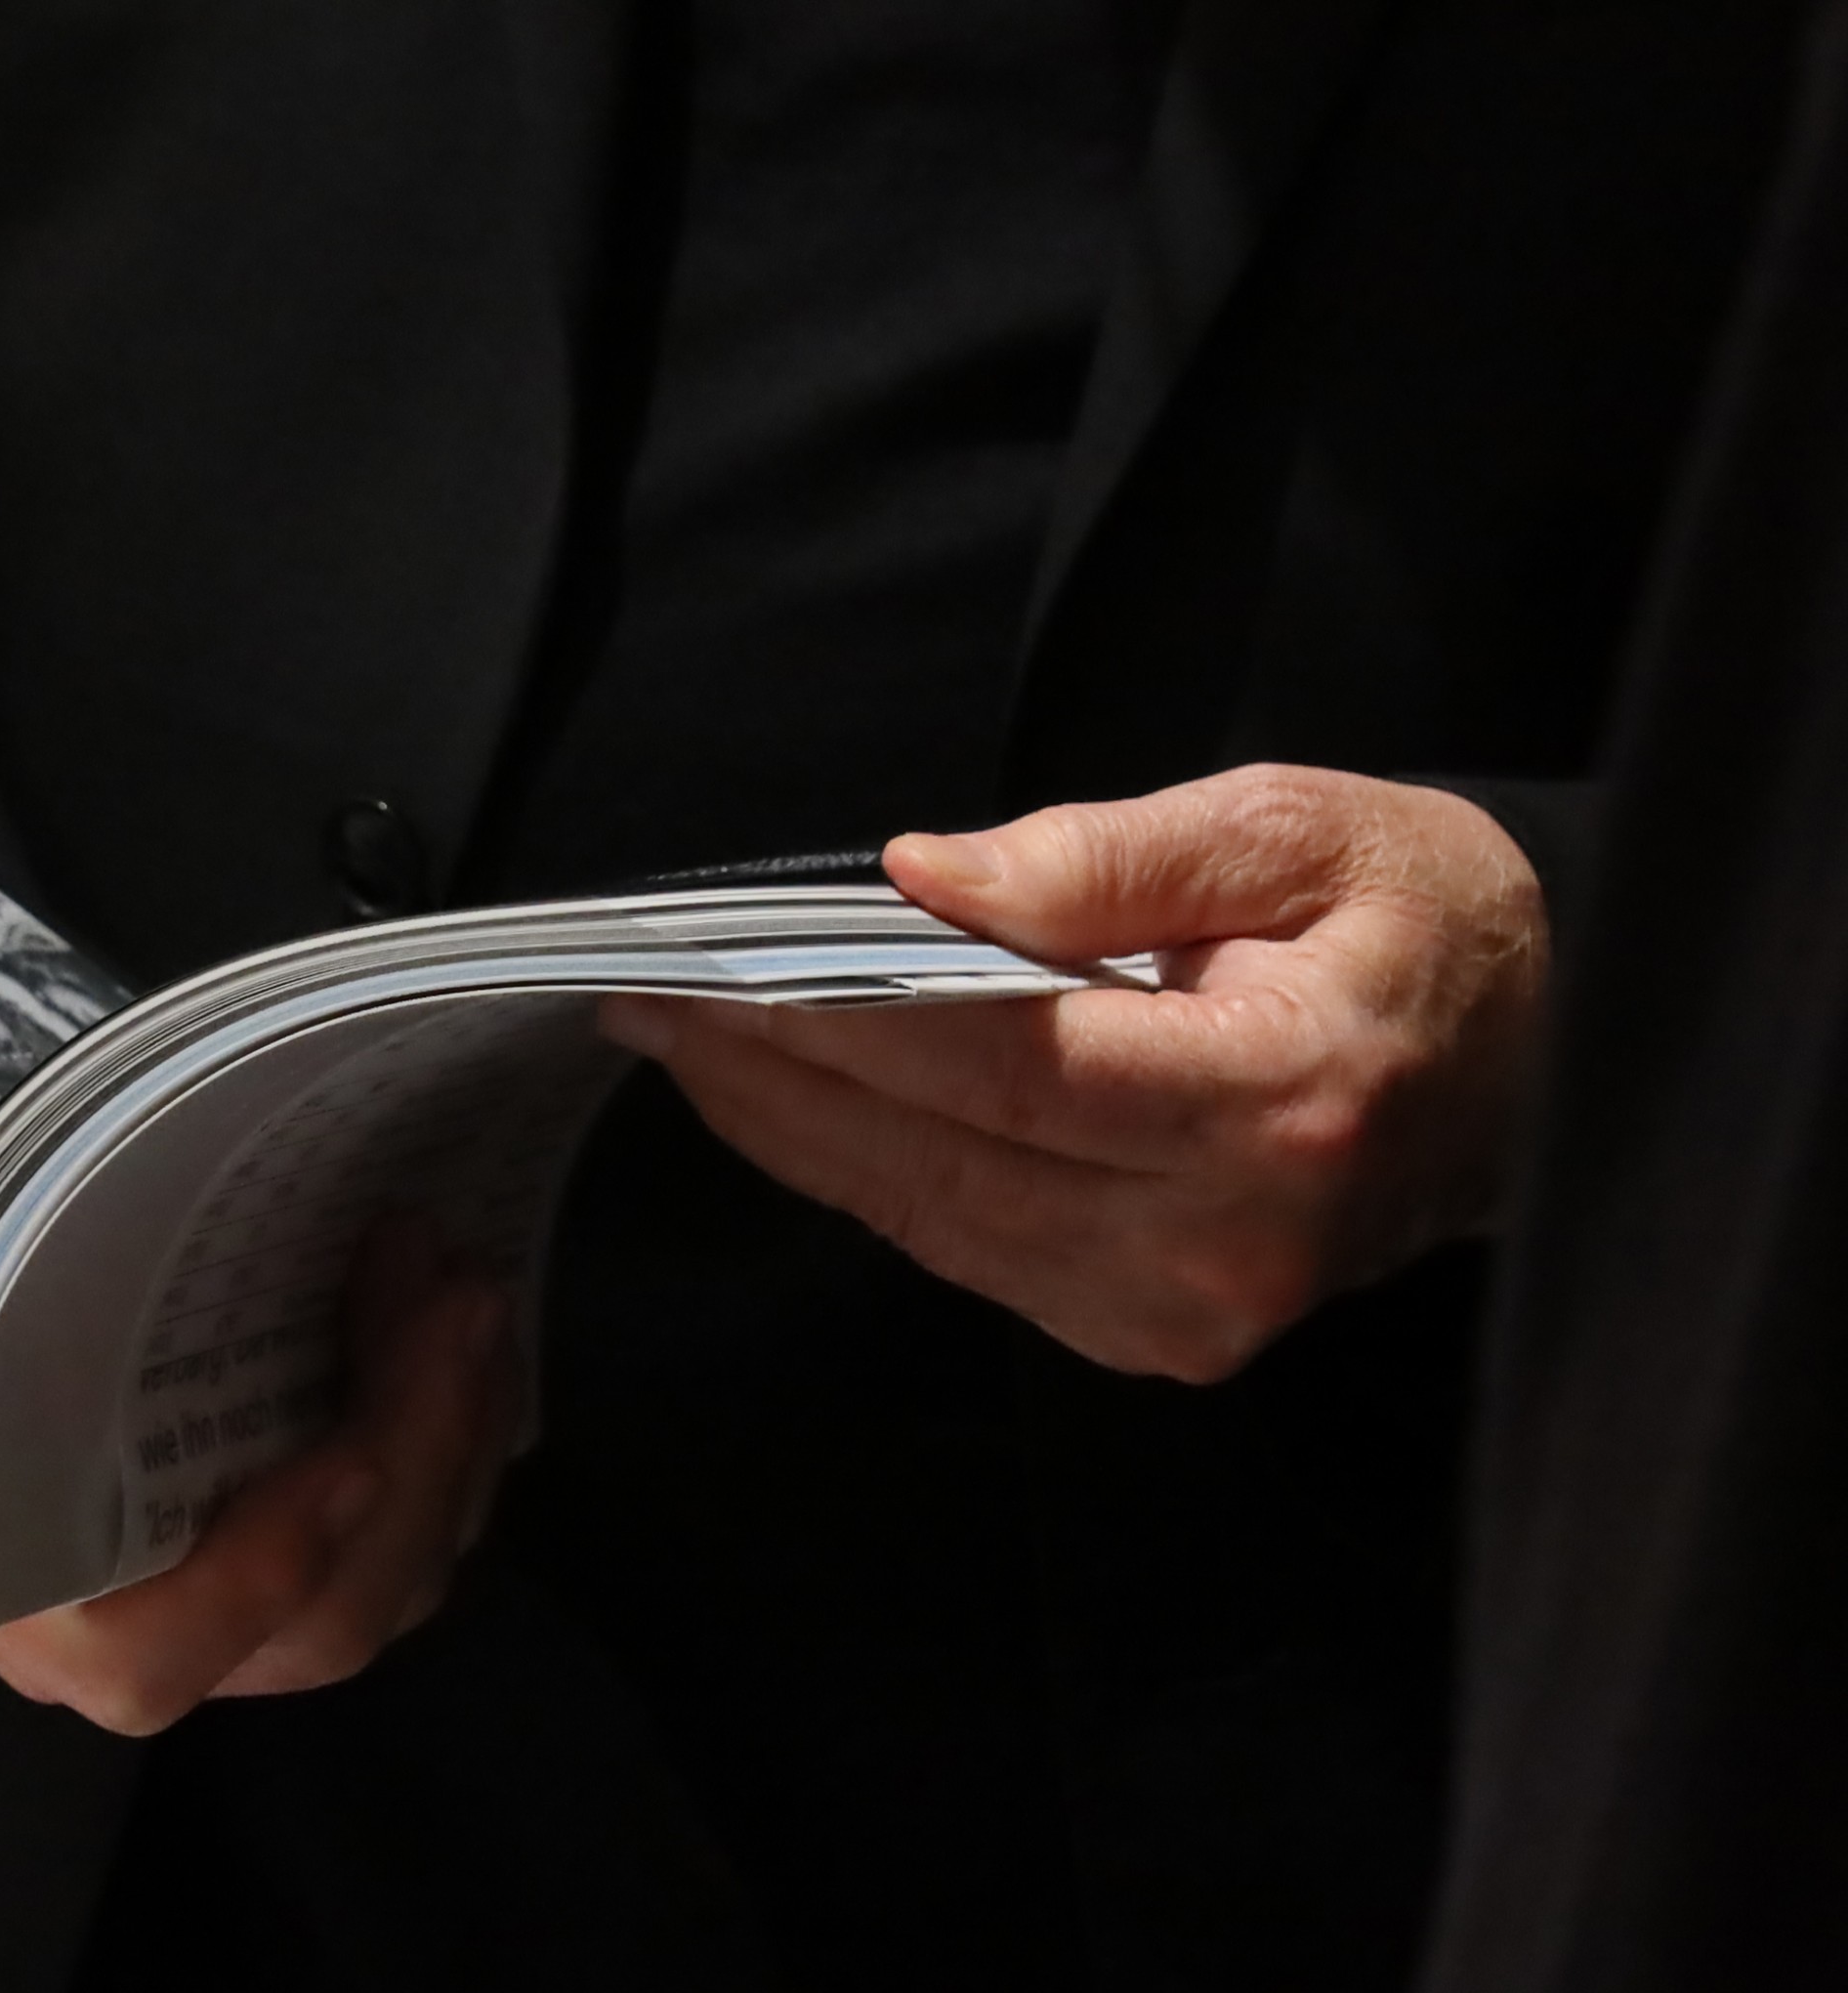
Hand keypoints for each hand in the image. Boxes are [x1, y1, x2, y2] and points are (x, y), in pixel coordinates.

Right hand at [0, 1222, 519, 1735]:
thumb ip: (37, 1331)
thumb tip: (99, 1204)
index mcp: (41, 1621)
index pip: (149, 1660)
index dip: (257, 1579)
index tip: (352, 1459)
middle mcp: (160, 1650)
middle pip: (322, 1621)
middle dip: (412, 1453)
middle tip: (452, 1298)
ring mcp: (257, 1624)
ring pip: (395, 1583)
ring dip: (456, 1434)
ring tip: (469, 1292)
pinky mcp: (324, 1569)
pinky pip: (420, 1539)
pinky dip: (461, 1440)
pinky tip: (474, 1338)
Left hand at [598, 764, 1548, 1383]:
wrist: (1544, 1059)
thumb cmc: (1417, 922)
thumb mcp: (1290, 828)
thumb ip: (1099, 857)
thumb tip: (916, 879)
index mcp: (1277, 1100)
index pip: (1001, 1066)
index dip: (836, 1020)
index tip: (705, 972)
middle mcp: (1228, 1240)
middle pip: (941, 1160)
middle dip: (775, 1081)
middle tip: (650, 1004)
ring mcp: (1190, 1314)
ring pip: (935, 1221)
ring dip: (797, 1136)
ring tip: (689, 1047)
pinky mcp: (1158, 1339)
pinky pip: (972, 1253)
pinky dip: (874, 1177)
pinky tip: (796, 1109)